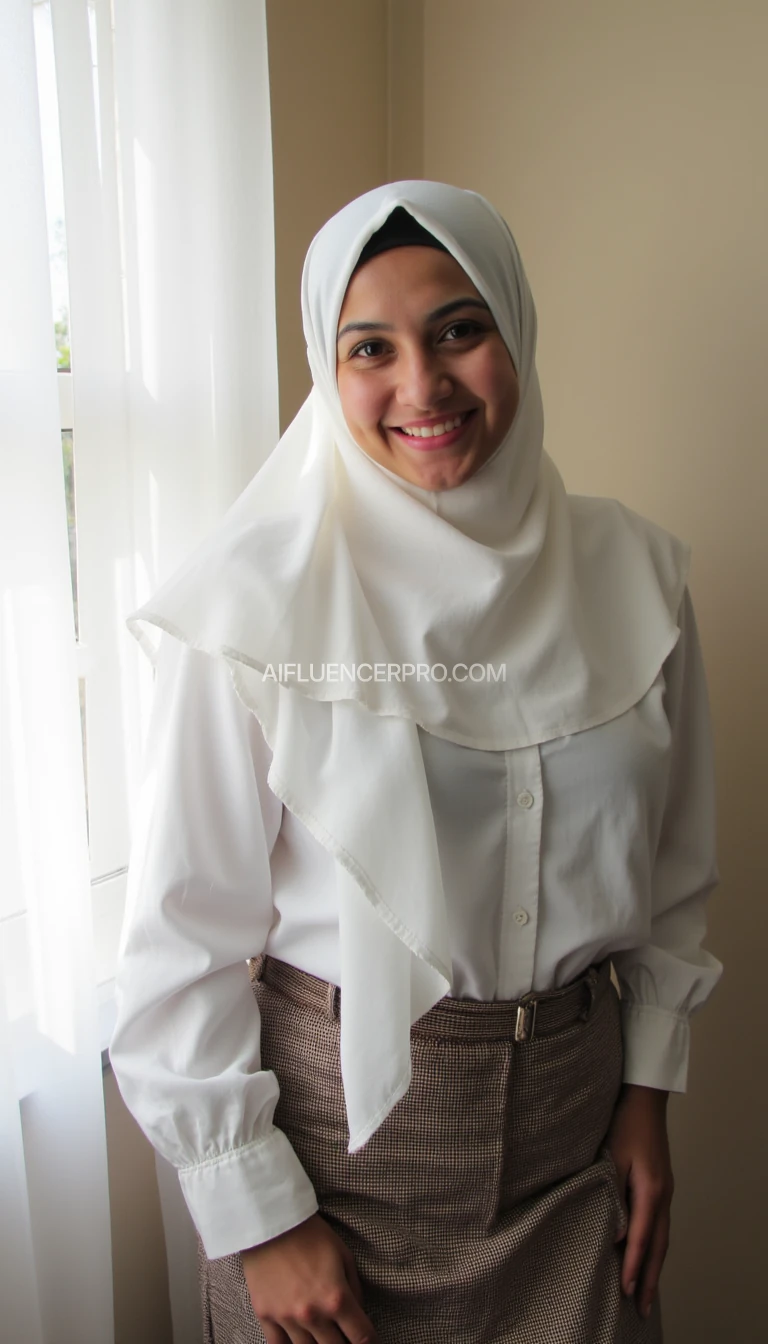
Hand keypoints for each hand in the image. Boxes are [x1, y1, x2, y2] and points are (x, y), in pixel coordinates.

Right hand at [241, 1212, 378, 1343]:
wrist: (271, 1220)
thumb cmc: (310, 1233)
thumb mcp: (344, 1255)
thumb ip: (354, 1289)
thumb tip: (358, 1313)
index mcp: (336, 1298)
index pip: (362, 1337)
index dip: (370, 1343)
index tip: (370, 1342)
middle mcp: (313, 1315)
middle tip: (345, 1336)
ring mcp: (287, 1318)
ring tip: (322, 1337)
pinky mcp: (265, 1316)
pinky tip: (298, 1342)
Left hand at [606, 1083, 673, 1320]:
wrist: (644, 1099)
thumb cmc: (624, 1124)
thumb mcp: (613, 1157)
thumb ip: (612, 1194)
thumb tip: (613, 1231)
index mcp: (650, 1189)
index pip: (640, 1236)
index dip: (631, 1264)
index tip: (624, 1290)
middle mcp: (663, 1195)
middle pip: (658, 1246)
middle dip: (649, 1278)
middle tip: (641, 1308)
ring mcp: (666, 1192)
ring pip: (662, 1238)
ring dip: (654, 1267)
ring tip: (645, 1293)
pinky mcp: (662, 1187)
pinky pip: (661, 1225)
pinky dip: (655, 1247)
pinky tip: (648, 1256)